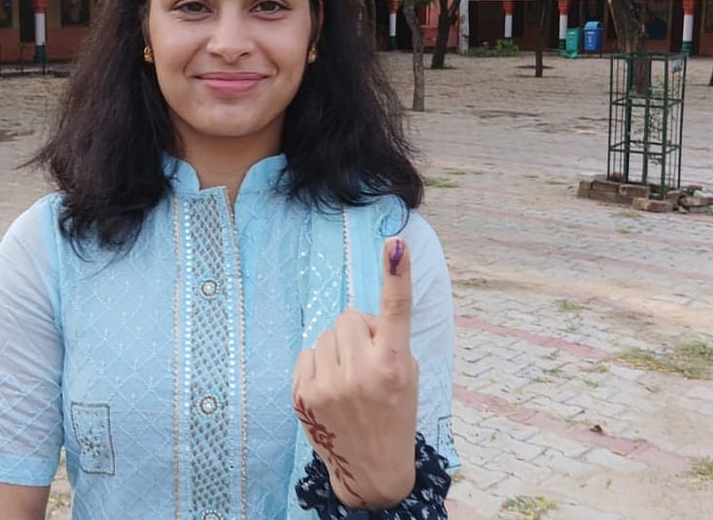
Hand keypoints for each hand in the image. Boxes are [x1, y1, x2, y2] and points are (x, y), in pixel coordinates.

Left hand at [292, 237, 418, 509]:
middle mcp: (362, 372)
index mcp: (395, 364)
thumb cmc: (395, 413)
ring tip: (350, 380)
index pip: (396, 310)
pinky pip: (308, 353)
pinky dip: (319, 365)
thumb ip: (388, 341)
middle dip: (357, 332)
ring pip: (326, 335)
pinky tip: (331, 389)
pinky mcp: (304, 396)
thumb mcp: (408, 375)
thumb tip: (354, 317)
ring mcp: (329, 386)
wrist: (373, 468)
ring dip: (337, 349)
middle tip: (367, 360)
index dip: (397, 274)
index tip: (395, 244)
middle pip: (348, 317)